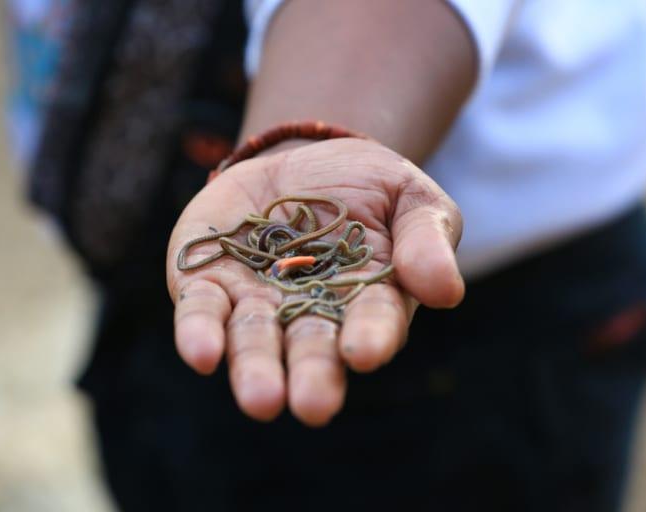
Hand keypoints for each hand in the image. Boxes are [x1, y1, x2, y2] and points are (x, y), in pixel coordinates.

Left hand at [167, 138, 463, 426]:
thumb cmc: (367, 188)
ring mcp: (256, 300)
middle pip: (310, 346)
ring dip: (255, 368)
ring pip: (253, 339)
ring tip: (260, 400)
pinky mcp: (208, 281)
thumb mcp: (410, 196)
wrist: (300, 161)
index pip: (373, 322)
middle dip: (311, 373)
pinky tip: (201, 354)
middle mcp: (309, 312)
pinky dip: (199, 332)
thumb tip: (445, 291)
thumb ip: (428, 238)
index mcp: (367, 300)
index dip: (371, 336)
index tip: (366, 353)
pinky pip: (202, 310)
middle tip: (311, 406)